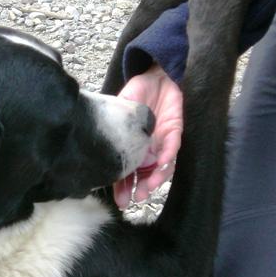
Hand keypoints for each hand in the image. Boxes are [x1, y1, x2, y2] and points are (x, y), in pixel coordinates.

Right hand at [113, 65, 183, 207]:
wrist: (158, 76)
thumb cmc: (138, 91)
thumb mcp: (120, 106)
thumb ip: (115, 122)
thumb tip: (100, 137)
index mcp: (132, 146)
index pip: (127, 170)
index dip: (123, 186)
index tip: (119, 201)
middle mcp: (148, 149)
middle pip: (144, 174)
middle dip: (139, 189)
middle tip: (133, 199)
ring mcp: (162, 142)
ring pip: (161, 167)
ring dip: (155, 179)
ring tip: (147, 188)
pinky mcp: (175, 131)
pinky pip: (172, 147)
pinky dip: (167, 156)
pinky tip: (160, 163)